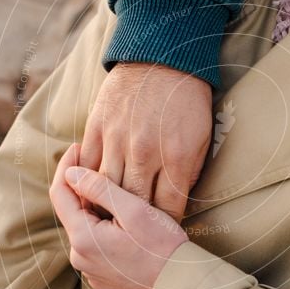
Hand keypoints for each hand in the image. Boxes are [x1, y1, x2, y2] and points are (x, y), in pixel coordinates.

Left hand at [50, 143, 188, 288]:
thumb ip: (100, 188)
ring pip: (85, 228)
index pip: (59, 194)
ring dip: (96, 209)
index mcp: (83, 238)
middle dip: (84, 189)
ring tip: (121, 195)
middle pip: (73, 211)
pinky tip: (126, 222)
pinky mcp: (102, 276)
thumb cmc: (163, 247)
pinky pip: (96, 245)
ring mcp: (90, 269)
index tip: (77, 148)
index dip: (66, 167)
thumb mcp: (134, 210)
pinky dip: (104, 228)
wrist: (180, 287)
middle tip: (104, 166)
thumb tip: (71, 172)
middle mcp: (79, 257)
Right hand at [79, 62, 212, 221]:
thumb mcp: (202, 138)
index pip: (166, 208)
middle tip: (131, 232)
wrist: (161, 56)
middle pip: (132, 204)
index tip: (160, 230)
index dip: (163, 224)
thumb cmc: (187, 100)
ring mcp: (118, 139)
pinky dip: (87, 180)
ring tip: (108, 218)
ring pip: (104, 188)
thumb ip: (187, 173)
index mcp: (176, 158)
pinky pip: (88, 163)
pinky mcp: (98, 126)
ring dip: (105, 205)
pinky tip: (91, 190)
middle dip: (132, 222)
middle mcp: (145, 152)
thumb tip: (174, 203)